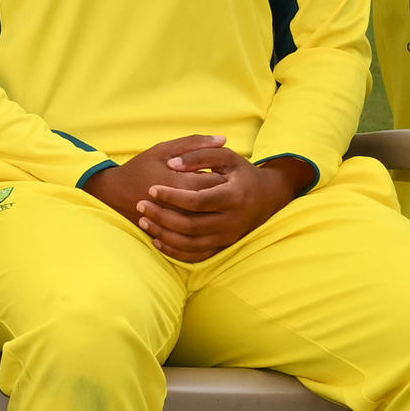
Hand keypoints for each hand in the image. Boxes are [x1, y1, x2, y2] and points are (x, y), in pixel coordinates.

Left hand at [102, 136, 309, 260]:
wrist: (268, 196)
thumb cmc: (241, 173)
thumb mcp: (226, 157)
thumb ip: (200, 154)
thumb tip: (172, 163)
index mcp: (234, 196)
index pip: (198, 201)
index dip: (173, 196)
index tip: (152, 189)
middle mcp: (233, 221)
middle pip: (192, 225)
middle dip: (162, 217)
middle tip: (141, 205)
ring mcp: (228, 236)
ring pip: (191, 243)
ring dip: (164, 234)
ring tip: (143, 220)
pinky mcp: (223, 246)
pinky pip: (196, 256)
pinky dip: (175, 251)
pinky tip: (157, 240)